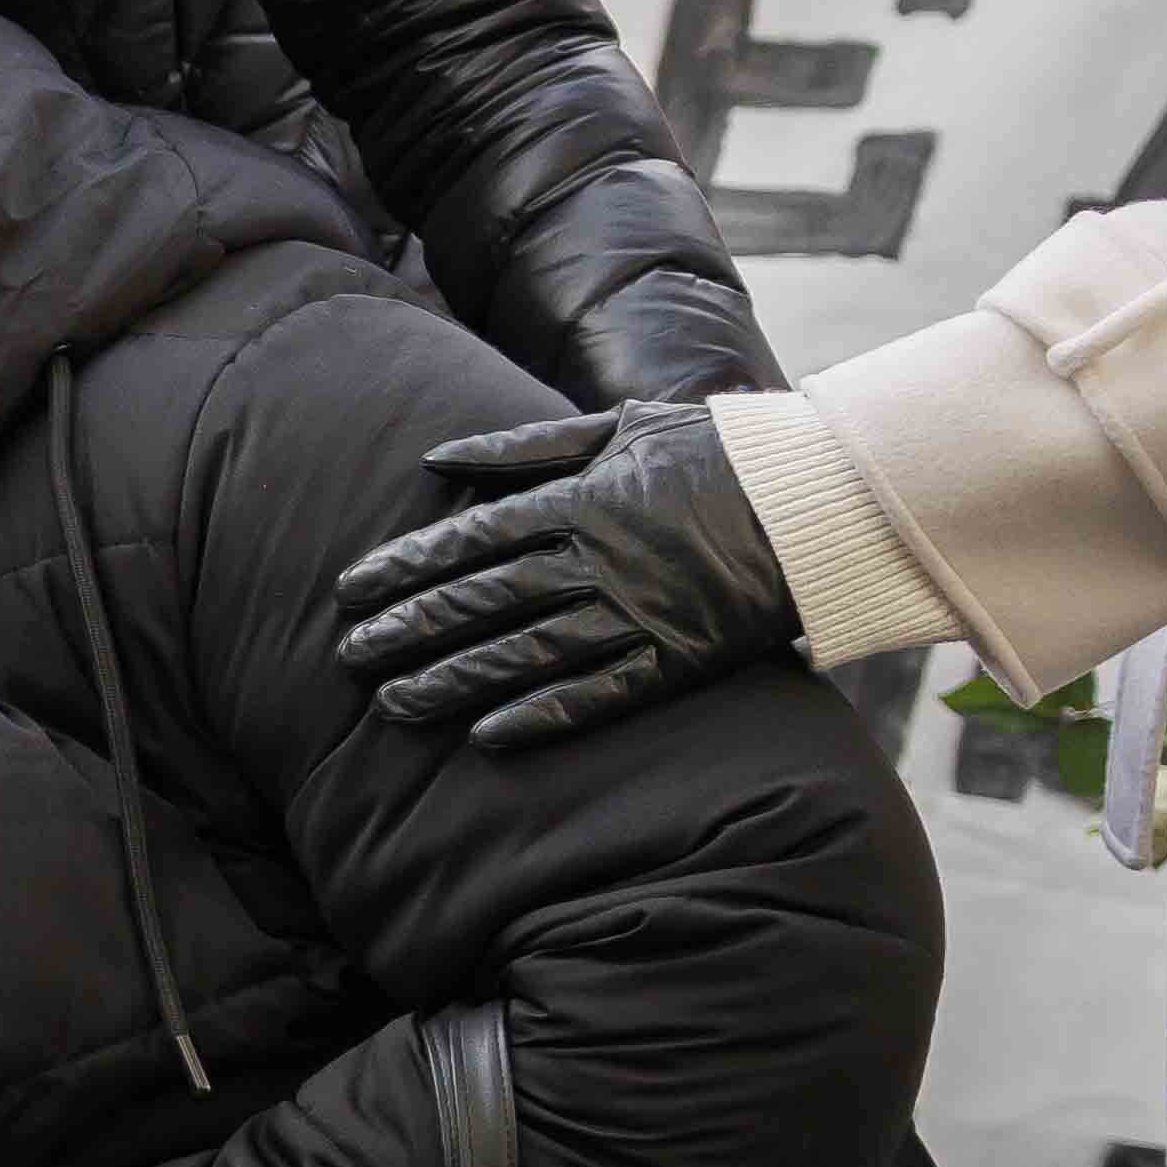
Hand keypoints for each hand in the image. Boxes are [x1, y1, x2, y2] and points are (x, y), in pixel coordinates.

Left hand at [323, 394, 798, 748]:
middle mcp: (599, 559)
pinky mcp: (678, 658)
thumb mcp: (617, 427)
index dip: (405, 567)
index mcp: (581, 499)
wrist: (819, 497)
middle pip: (484, 599)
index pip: (470, 539)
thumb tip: (435, 458)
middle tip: (347, 657)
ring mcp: (638, 612)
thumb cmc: (714, 453)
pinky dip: (543, 716)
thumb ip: (523, 447)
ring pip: (526, 652)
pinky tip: (487, 739)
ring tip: (392, 706)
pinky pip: (600, 693)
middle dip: (409, 629)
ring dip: (453, 680)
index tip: (350, 591)